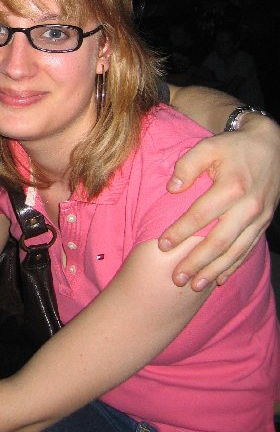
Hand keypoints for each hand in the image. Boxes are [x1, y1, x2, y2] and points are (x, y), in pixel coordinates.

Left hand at [159, 114, 279, 290]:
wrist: (272, 147)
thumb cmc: (234, 147)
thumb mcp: (208, 146)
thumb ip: (188, 165)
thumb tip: (172, 188)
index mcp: (232, 187)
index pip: (201, 215)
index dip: (180, 232)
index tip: (162, 245)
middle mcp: (248, 207)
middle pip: (219, 241)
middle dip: (197, 262)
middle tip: (177, 278)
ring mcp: (258, 218)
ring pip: (235, 251)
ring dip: (214, 270)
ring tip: (195, 285)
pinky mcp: (263, 224)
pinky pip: (248, 250)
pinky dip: (233, 266)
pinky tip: (219, 278)